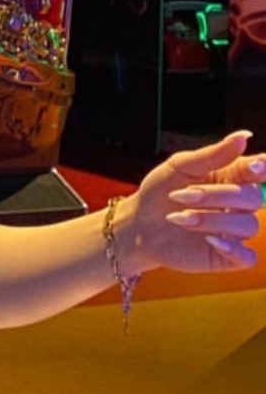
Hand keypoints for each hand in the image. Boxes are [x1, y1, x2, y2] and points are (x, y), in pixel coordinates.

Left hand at [121, 130, 265, 275]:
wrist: (139, 224)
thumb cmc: (161, 191)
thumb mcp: (180, 166)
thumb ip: (213, 155)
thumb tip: (243, 136)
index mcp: (232, 177)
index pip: (258, 171)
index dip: (261, 169)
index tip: (254, 166)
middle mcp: (238, 204)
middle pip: (252, 198)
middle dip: (218, 196)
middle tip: (182, 195)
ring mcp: (234, 231)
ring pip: (248, 226)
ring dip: (214, 220)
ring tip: (180, 217)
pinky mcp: (226, 256)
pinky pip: (246, 257)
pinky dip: (234, 249)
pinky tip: (212, 240)